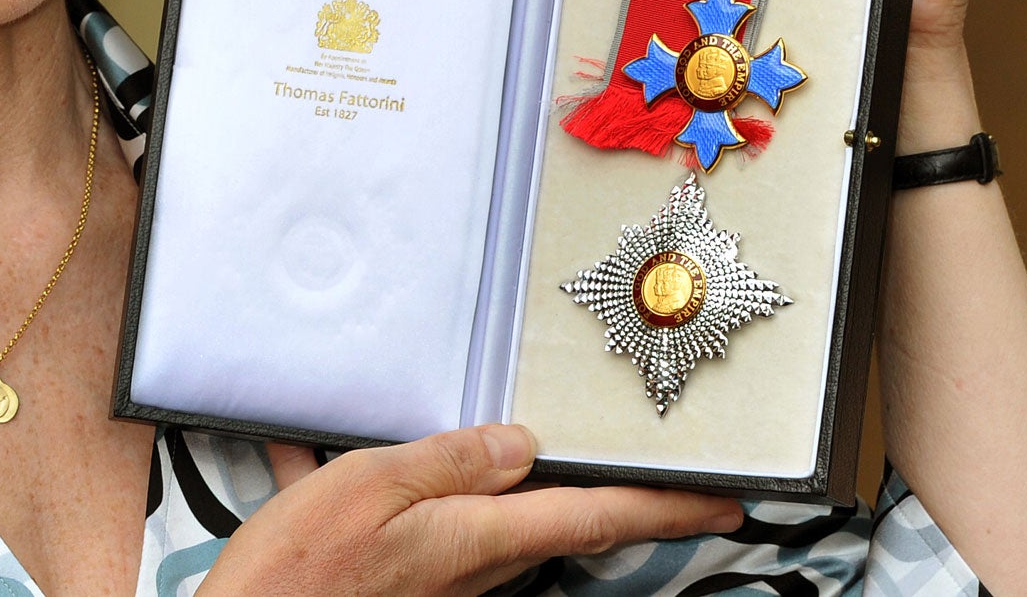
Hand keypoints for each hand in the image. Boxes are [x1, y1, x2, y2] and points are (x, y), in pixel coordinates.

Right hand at [202, 427, 740, 596]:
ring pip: (502, 524)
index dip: (670, 507)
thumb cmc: (296, 576)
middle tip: (658, 467)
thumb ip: (449, 462)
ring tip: (511, 444)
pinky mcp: (410, 584)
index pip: (599, 516)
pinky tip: (362, 461)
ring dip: (515, 490)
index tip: (730, 502)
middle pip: (561, 522)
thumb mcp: (368, 489)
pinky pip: (436, 530)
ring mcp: (444, 583)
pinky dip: (421, 494)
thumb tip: (521, 442)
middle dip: (609, 494)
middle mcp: (474, 569)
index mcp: (476, 538)